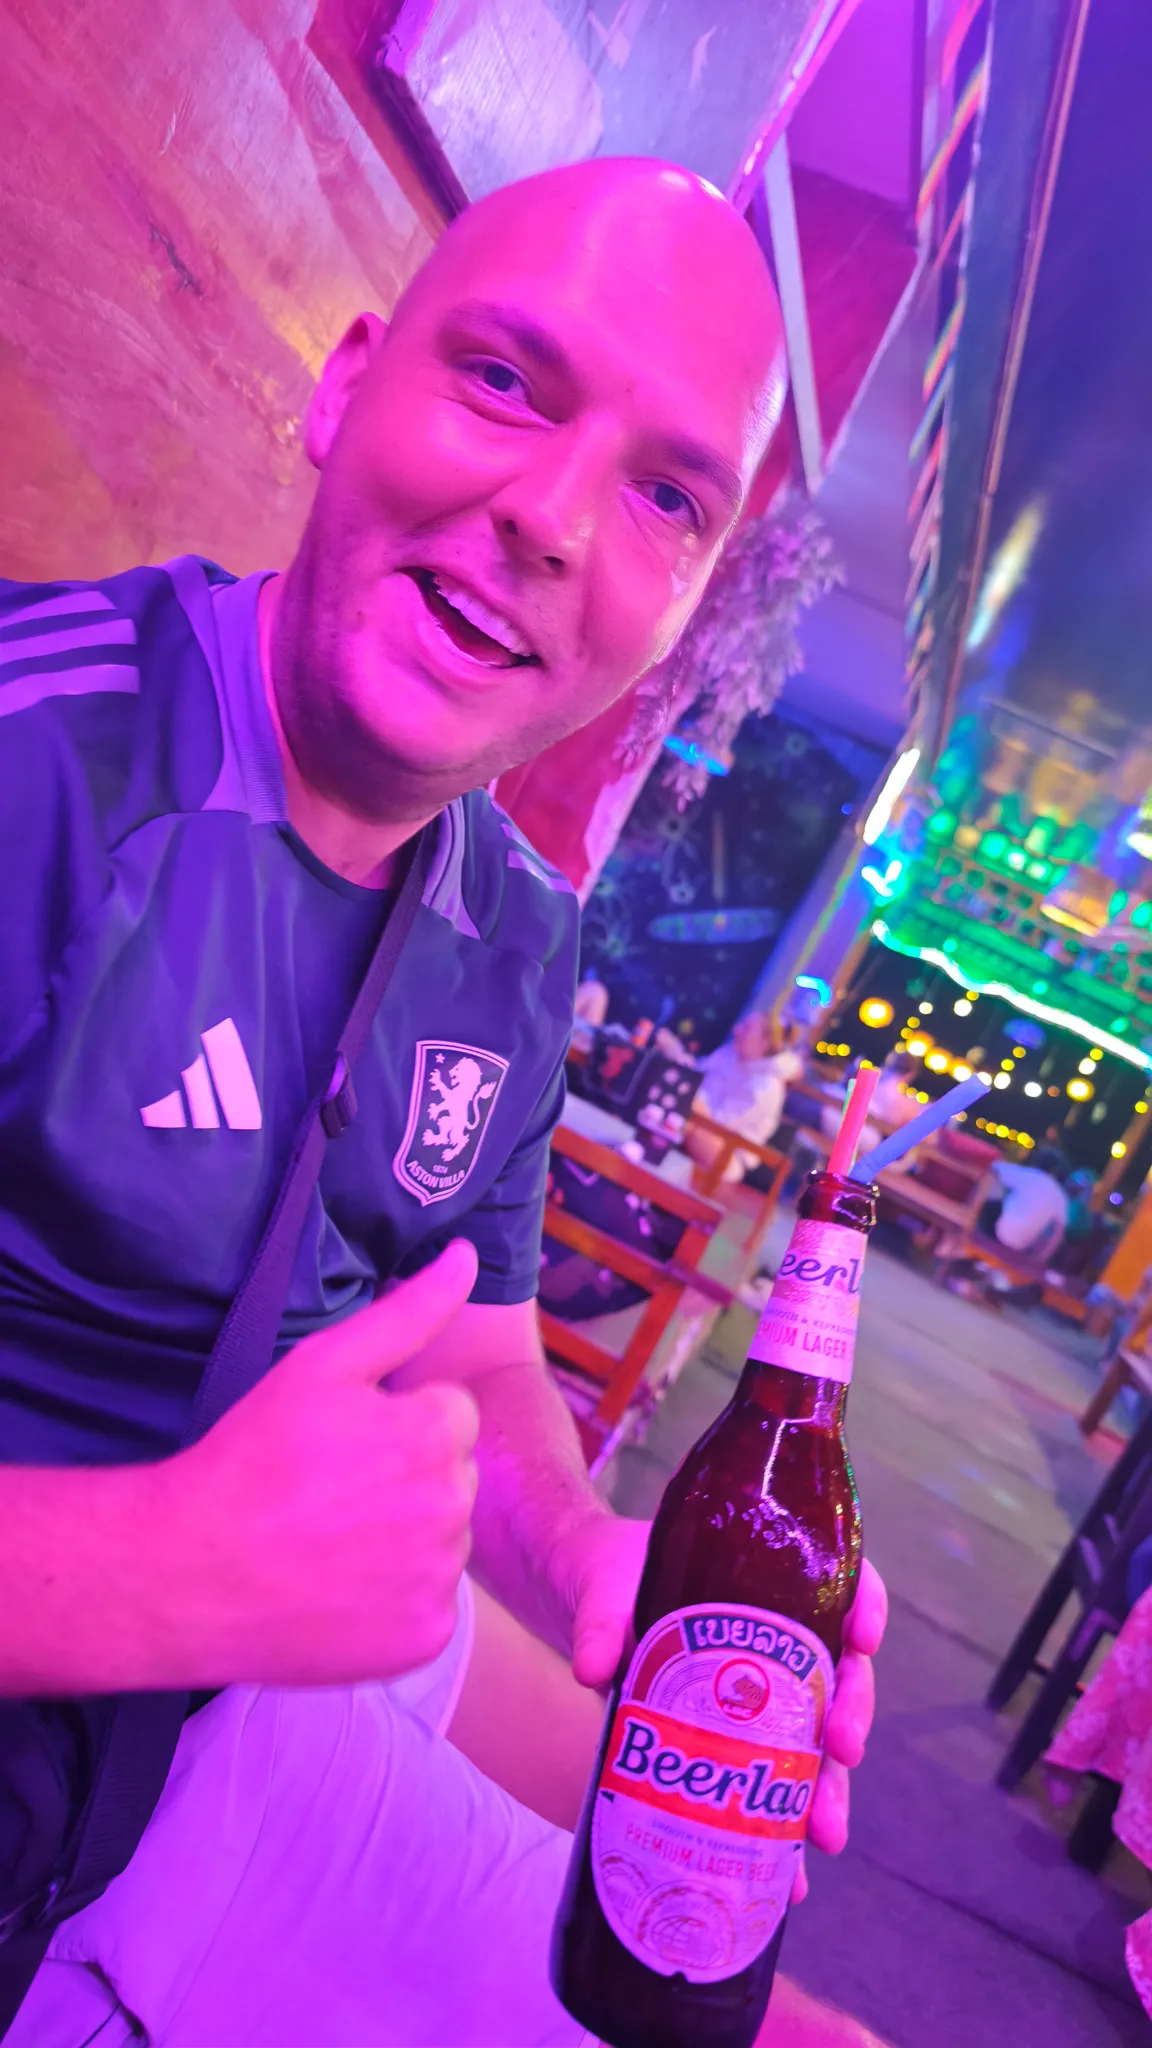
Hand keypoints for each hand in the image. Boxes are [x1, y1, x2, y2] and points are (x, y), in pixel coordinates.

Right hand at [163, 1239, 480, 1686]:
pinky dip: (396, 1598)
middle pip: (453, 1475)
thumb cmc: (252, 1458)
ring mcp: (440, 1578)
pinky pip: (431, 1602)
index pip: (449, 1413)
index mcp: (436, 1433)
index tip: (341, 1442)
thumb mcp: (324, 1364)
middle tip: (331, 1491)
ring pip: (444, 1538)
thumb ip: (409, 1310)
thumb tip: (467, 1255)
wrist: (190, 1572)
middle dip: (408, 1475)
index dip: (394, 1421)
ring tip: (331, 1540)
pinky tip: (342, 1588)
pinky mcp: (425, 1638)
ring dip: (405, 1536)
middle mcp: (452, 1506)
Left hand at [550, 1517, 886, 1898]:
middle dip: (851, 1716)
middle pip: (839, 1673)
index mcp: (763, 1581)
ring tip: (824, 1834)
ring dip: (826, 1789)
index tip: (863, 1638)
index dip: (865, 1605)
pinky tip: (787, 1874)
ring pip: (815, 1742)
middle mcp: (775, 1641)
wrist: (577, 1607)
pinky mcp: (729, 1743)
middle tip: (844, 1751)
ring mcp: (757, 1697)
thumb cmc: (605, 1577)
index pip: (838, 1582)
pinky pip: (770, 1787)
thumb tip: (595, 1669)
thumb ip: (600, 1622)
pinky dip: (781, 1831)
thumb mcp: (602, 1587)